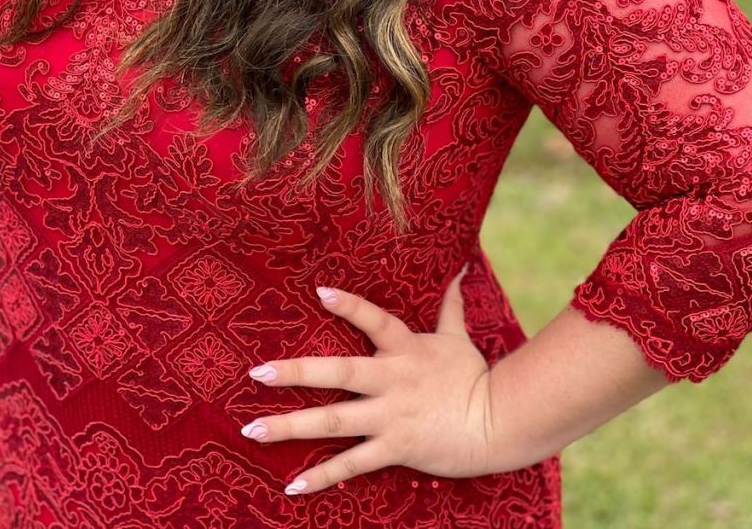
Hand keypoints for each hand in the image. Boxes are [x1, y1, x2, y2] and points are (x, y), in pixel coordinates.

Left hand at [240, 266, 495, 495]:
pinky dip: (321, 476)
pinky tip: (291, 485)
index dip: (349, 305)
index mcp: (405, 349)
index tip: (319, 290)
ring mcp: (390, 417)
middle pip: (338, 373)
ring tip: (252, 429)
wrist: (499, 425)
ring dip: (290, 426)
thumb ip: (449, 305)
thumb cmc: (474, 378)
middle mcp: (392, 381)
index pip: (374, 320)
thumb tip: (460, 267)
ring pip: (333, 421)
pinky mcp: (395, 448)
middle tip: (257, 373)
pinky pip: (352, 465)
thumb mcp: (459, 337)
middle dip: (295, 372)